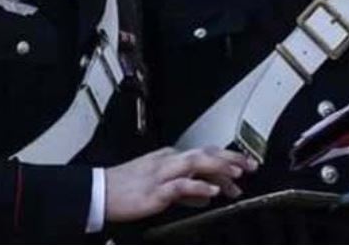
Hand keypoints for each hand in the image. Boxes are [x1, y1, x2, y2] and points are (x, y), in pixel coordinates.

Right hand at [105, 147, 257, 222]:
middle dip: (230, 158)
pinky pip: (180, 186)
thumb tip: (207, 194)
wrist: (98, 193)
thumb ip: (185, 190)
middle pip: (204, 153)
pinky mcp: (154, 191)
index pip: (204, 154)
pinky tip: (211, 192)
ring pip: (195, 163)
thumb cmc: (125, 189)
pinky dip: (198, 187)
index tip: (245, 165)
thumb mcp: (160, 186)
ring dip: (219, 168)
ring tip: (238, 174)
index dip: (227, 158)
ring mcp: (161, 175)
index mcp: (169, 158)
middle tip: (251, 165)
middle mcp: (168, 161)